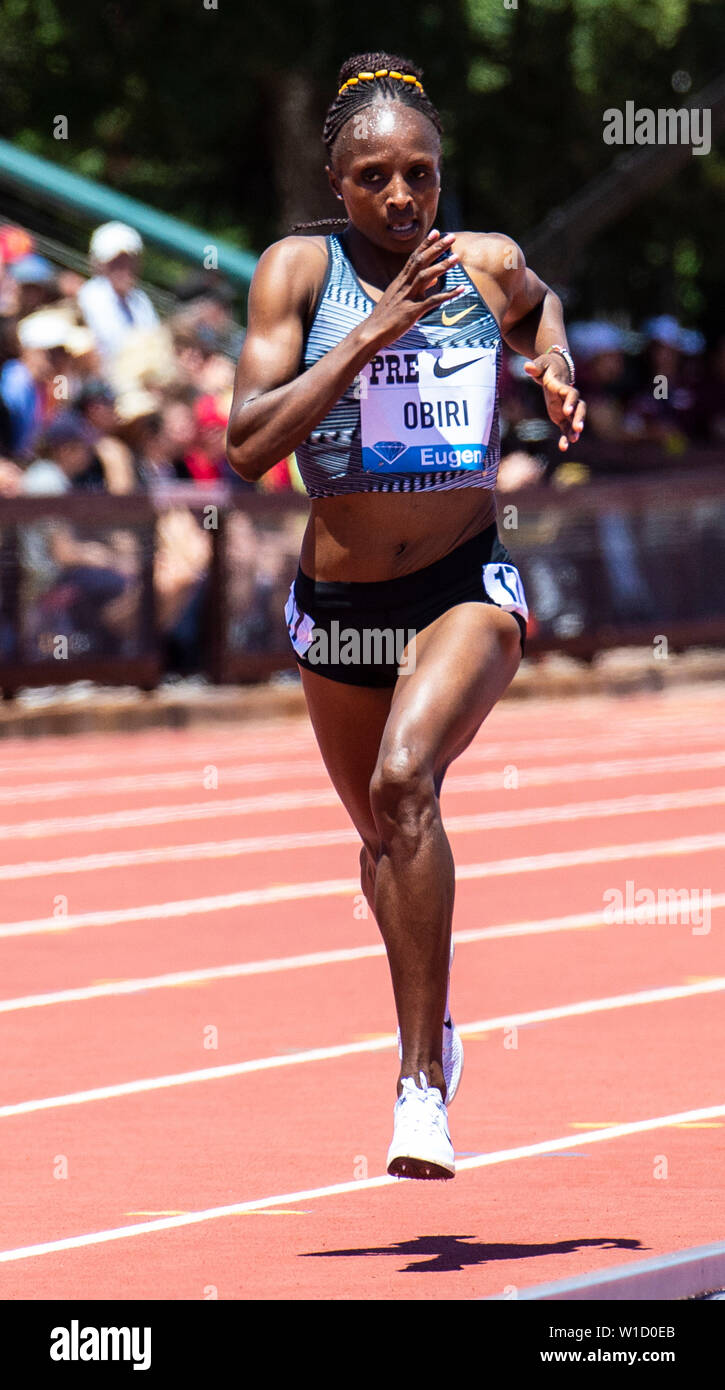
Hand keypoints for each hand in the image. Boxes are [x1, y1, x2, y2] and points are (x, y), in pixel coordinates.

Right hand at [366, 230, 466, 347]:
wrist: (372, 332)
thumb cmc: (386, 317)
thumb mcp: (399, 298)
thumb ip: (417, 287)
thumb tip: (434, 279)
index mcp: (400, 281)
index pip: (414, 257)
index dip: (425, 244)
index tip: (437, 232)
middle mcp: (404, 285)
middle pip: (421, 261)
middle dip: (436, 248)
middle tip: (451, 237)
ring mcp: (408, 297)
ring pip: (425, 276)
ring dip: (441, 266)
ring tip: (456, 258)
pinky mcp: (412, 312)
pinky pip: (432, 301)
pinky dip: (447, 295)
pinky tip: (460, 290)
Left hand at [524, 353, 585, 450]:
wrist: (555, 370)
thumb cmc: (546, 366)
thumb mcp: (541, 364)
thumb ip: (535, 367)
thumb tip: (527, 366)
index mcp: (564, 387)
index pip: (571, 395)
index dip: (570, 402)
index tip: (567, 411)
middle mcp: (569, 399)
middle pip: (580, 409)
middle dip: (579, 418)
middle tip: (578, 429)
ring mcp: (568, 409)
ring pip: (575, 421)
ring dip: (574, 431)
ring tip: (573, 440)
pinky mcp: (563, 417)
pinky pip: (566, 429)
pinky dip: (565, 437)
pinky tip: (563, 448)